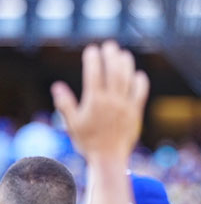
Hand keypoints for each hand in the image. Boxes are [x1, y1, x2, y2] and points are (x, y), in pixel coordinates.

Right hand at [51, 41, 148, 162]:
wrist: (109, 158)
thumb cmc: (88, 142)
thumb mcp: (72, 123)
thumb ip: (65, 104)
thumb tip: (57, 86)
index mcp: (94, 102)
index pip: (94, 74)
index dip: (93, 59)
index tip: (92, 49)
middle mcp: (112, 102)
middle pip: (113, 73)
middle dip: (111, 56)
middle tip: (109, 45)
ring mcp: (126, 107)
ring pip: (128, 80)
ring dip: (126, 65)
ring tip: (123, 54)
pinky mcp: (136, 114)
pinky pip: (140, 94)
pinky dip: (140, 83)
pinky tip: (138, 74)